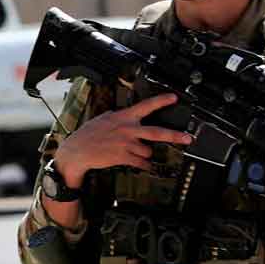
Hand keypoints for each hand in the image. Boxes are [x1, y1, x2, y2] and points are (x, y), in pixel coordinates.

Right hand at [53, 93, 194, 186]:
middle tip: (187, 138)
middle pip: (157, 132)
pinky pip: (141, 163)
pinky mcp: (123, 157)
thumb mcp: (102, 119)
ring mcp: (126, 144)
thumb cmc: (87, 135)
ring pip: (148, 151)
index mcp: (123, 117)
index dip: (161, 101)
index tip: (174, 98)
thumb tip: (123, 114)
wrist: (77, 151)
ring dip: (144, 154)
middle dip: (175, 136)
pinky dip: (143, 165)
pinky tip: (142, 165)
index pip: (146, 106)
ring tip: (136, 153)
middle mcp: (127, 129)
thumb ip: (116, 116)